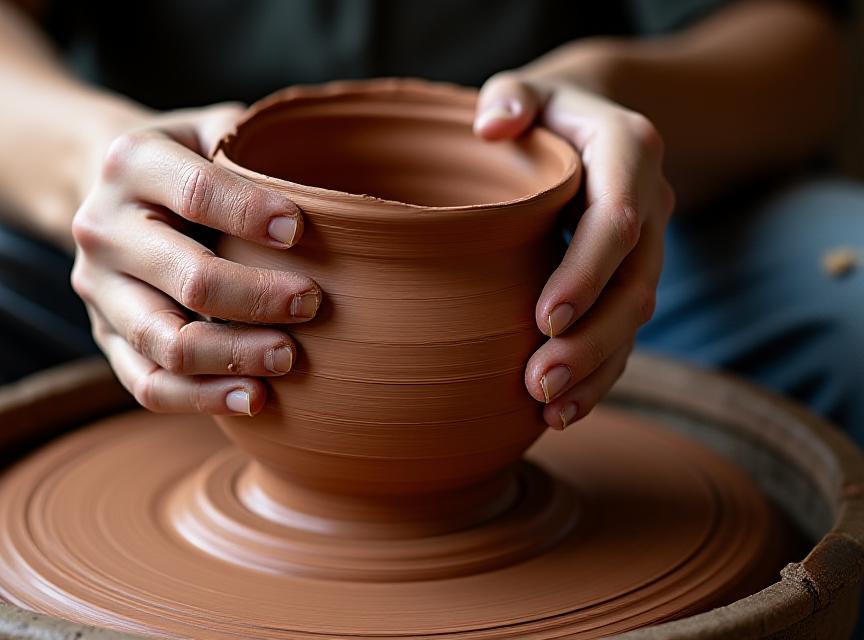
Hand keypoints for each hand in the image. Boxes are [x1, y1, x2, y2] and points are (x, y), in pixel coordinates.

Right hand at [71, 104, 321, 415]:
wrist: (107, 190)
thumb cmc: (186, 159)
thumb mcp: (210, 128)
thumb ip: (255, 144)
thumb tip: (330, 188)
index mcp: (131, 163)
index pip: (195, 193)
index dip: (249, 215)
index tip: (299, 232)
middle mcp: (103, 228)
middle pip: (187, 279)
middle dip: (257, 298)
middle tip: (312, 303)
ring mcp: (99, 291)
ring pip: (165, 343)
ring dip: (234, 356)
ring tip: (289, 358)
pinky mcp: (105, 337)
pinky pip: (147, 384)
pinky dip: (201, 398)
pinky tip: (253, 398)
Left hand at [474, 73, 673, 429]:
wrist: (585, 124)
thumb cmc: (539, 111)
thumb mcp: (524, 88)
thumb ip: (509, 97)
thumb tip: (491, 128)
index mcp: (628, 152)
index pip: (616, 220)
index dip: (586, 273)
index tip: (542, 319)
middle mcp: (650, 203)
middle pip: (634, 284)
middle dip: (591, 341)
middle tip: (538, 384)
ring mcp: (647, 247)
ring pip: (635, 319)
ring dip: (597, 370)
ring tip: (549, 412)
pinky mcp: (631, 278)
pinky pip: (625, 333)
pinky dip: (599, 375)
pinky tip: (562, 412)